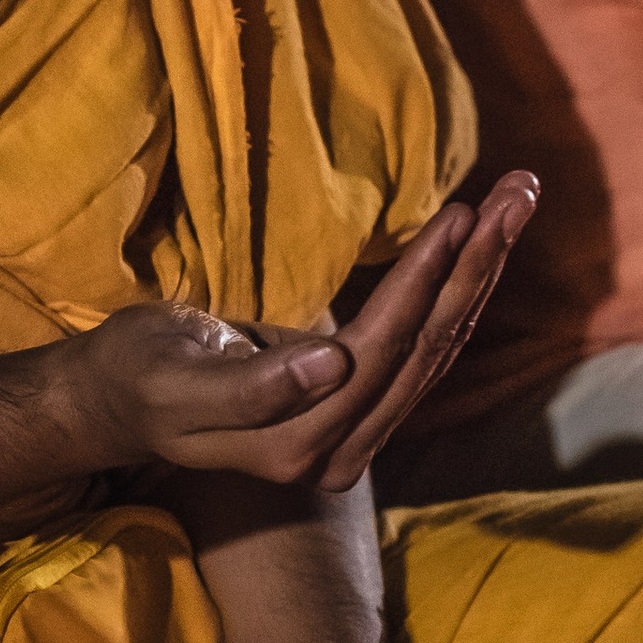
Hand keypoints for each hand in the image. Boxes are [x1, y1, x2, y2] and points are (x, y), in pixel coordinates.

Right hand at [62, 171, 538, 494]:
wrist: (122, 408)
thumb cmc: (140, 377)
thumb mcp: (176, 378)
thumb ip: (251, 387)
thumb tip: (332, 366)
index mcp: (298, 444)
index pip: (382, 349)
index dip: (426, 279)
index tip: (462, 212)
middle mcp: (338, 452)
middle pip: (427, 349)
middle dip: (477, 265)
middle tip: (520, 191)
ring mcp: (353, 440)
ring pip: (437, 351)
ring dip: (481, 273)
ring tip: (517, 202)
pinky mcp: (359, 417)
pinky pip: (424, 354)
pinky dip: (458, 295)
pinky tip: (482, 249)